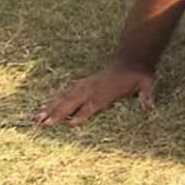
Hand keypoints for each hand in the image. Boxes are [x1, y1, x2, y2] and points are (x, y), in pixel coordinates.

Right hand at [33, 63, 156, 125]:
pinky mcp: (82, 84)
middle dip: (58, 113)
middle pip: (73, 102)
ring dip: (50, 107)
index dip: (83, 114)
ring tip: (36, 118)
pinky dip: (53, 100)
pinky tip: (43, 107)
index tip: (72, 125)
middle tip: (44, 123)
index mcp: (107, 91)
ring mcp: (86, 85)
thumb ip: (147, 94)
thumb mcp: (148, 83)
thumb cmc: (139, 75)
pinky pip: (65, 92)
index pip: (93, 105)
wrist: (131, 59)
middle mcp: (93, 88)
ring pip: (64, 97)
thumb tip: (149, 105)